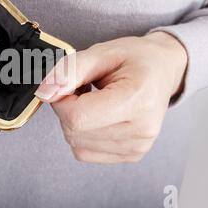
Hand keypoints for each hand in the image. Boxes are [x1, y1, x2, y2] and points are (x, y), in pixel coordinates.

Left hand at [35, 32, 187, 163]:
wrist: (162, 70)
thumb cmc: (135, 58)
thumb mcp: (101, 53)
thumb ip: (68, 71)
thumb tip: (44, 93)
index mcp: (137, 100)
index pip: (77, 117)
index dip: (61, 101)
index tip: (70, 85)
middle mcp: (141, 129)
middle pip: (74, 132)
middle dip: (68, 108)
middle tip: (85, 89)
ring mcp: (138, 146)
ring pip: (76, 144)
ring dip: (75, 121)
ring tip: (95, 100)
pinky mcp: (131, 155)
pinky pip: (85, 152)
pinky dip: (83, 134)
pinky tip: (99, 116)